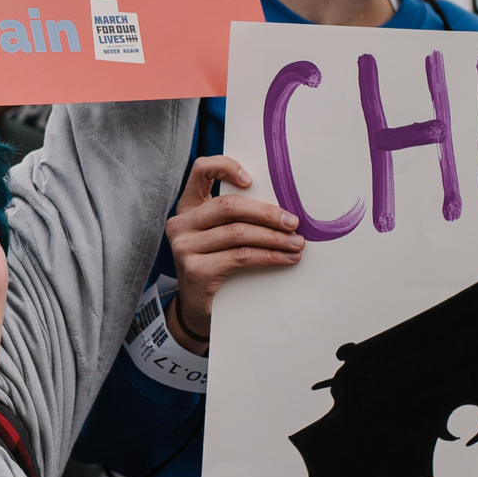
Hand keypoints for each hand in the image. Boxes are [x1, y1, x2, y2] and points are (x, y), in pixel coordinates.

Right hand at [162, 154, 304, 348]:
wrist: (198, 309)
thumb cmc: (216, 265)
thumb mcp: (219, 236)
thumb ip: (236, 217)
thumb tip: (283, 207)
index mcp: (188, 206)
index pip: (200, 170)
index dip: (226, 167)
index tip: (252, 181)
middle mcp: (180, 223)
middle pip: (229, 207)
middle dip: (267, 213)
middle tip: (293, 222)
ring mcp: (184, 247)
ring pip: (238, 233)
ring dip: (274, 238)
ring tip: (297, 244)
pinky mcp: (195, 270)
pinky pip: (240, 257)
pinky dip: (269, 257)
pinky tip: (286, 259)